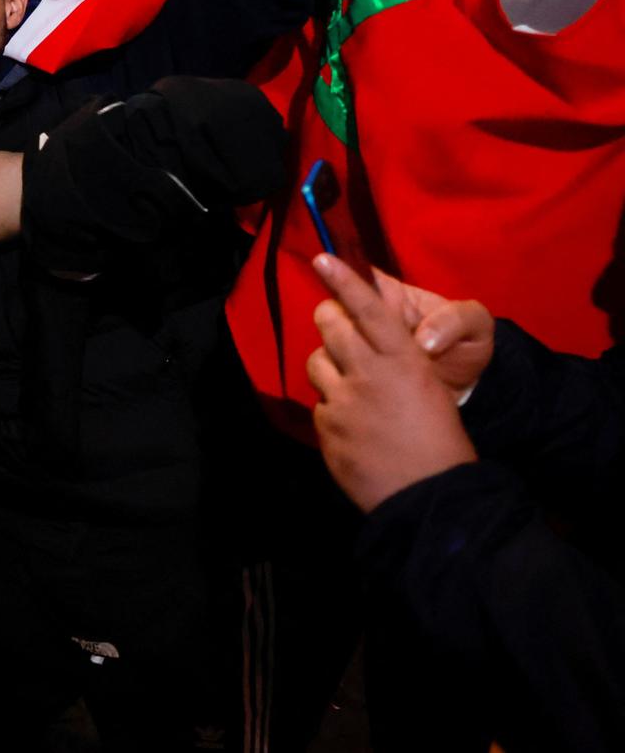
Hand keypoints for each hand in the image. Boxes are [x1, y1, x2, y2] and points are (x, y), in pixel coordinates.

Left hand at [306, 253, 478, 513]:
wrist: (432, 499)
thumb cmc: (442, 443)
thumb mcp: (431, 391)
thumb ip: (397, 365)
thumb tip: (368, 347)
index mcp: (404, 361)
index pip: (369, 310)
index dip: (345, 281)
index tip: (322, 258)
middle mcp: (368, 374)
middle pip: (330, 326)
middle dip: (330, 320)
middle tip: (338, 327)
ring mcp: (341, 403)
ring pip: (315, 362)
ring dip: (328, 366)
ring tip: (352, 386)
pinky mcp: (325, 429)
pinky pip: (318, 404)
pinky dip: (331, 407)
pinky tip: (353, 426)